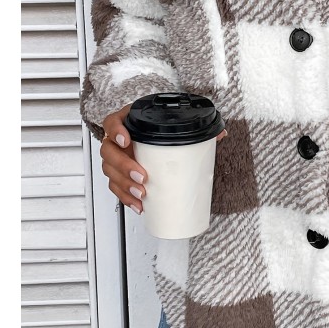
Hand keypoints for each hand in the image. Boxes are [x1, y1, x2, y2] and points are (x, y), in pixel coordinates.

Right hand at [100, 104, 227, 213]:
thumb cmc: (161, 130)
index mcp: (128, 122)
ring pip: (109, 171)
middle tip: (142, 176)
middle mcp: (118, 140)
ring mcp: (117, 157)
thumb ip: (196, 129)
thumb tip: (220, 134)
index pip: (112, 122)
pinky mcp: (119, 175)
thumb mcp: (174, 126)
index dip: (115, 131)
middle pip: (108, 151)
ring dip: (124, 185)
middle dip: (123, 166)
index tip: (126, 141)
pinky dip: (125, 198)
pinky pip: (115, 187)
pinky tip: (138, 205)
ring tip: (142, 194)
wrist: (155, 138)